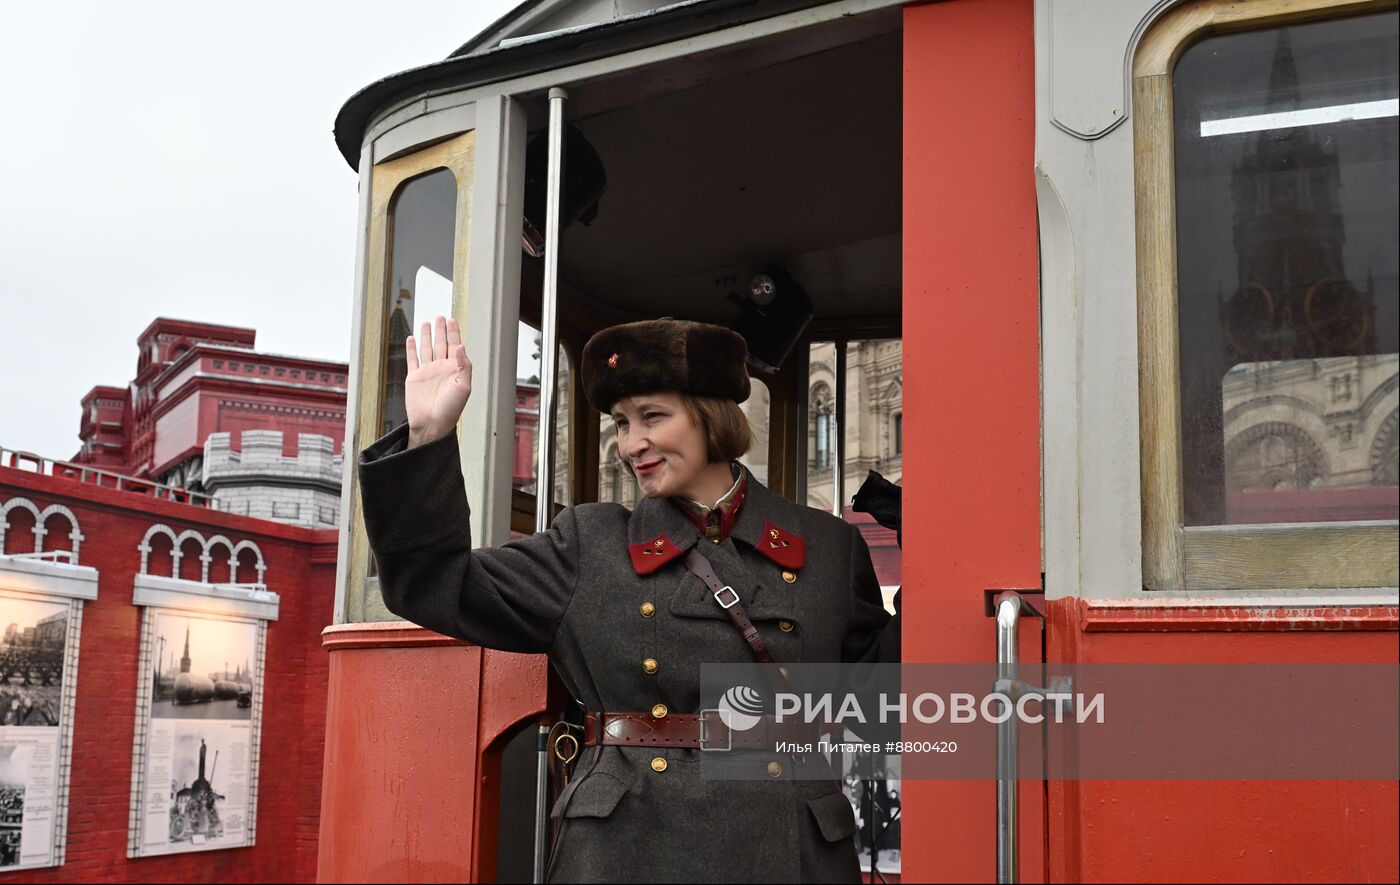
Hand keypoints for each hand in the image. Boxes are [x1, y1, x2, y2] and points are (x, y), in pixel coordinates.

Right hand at [405, 316, 472, 447]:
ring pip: (427, 348)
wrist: (432, 424)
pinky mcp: (414, 378)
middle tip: (440, 317)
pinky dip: (411, 348)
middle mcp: (441, 369)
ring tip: (426, 322)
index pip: (455, 346)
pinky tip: (411, 338)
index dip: (454, 333)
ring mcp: (427, 372)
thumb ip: (464, 365)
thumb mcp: (464, 387)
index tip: (452, 320)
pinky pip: (412, 359)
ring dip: (426, 335)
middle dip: (441, 330)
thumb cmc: (451, 409)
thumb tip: (461, 345)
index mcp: (455, 370)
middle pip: (441, 344)